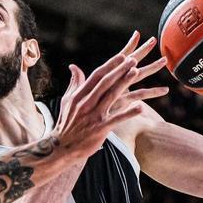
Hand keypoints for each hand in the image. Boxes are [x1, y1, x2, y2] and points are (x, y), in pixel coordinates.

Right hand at [55, 32, 168, 159]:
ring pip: (111, 96)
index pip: (97, 76)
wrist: (61, 147)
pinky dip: (128, 113)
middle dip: (119, 69)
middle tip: (133, 59)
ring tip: (137, 72)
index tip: (122, 55)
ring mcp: (94, 115)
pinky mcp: (100, 128)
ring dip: (125, 83)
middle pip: (105, 82)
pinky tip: (141, 107)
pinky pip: (117, 119)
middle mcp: (87, 102)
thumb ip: (74, 83)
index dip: (110, 65)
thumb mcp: (67, 101)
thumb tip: (73, 67)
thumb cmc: (66, 123)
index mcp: (80, 95)